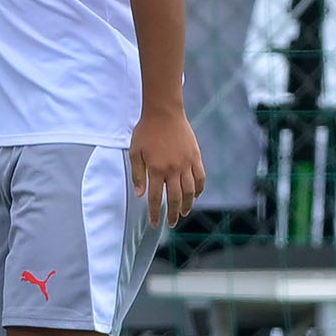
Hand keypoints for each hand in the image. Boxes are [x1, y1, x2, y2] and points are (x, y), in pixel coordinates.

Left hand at [130, 106, 204, 227]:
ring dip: (187, 205)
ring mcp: (186, 163)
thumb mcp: (135, 152)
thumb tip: (140, 194)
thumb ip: (137, 174)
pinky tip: (195, 196)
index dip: (155, 213)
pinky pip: (200, 178)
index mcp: (156, 169)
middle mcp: (172, 169)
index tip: (155, 223)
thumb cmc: (146, 131)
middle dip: (173, 214)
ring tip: (184, 213)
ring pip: (189, 191)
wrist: (164, 112)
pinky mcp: (195, 157)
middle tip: (172, 223)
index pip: (155, 198)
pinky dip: (199, 189)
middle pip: (175, 198)